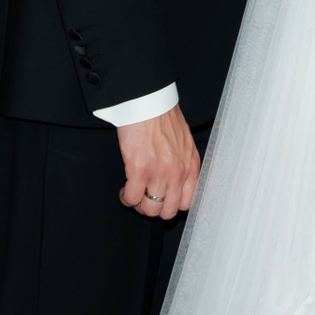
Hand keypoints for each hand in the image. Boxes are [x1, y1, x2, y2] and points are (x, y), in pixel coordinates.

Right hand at [116, 104, 199, 219]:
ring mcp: (159, 173)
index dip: (172, 206)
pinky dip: (126, 198)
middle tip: (145, 199)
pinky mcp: (139, 170)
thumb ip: (183, 163)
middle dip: (154, 209)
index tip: (162, 201)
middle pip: (168, 211)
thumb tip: (177, 182)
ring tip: (133, 194)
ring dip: (138, 204)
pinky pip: (132, 198)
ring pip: (149, 209)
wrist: (148, 103)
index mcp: (190, 165)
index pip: (187, 203)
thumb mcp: (184, 143)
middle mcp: (178, 172)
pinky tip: (124, 190)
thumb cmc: (163, 118)